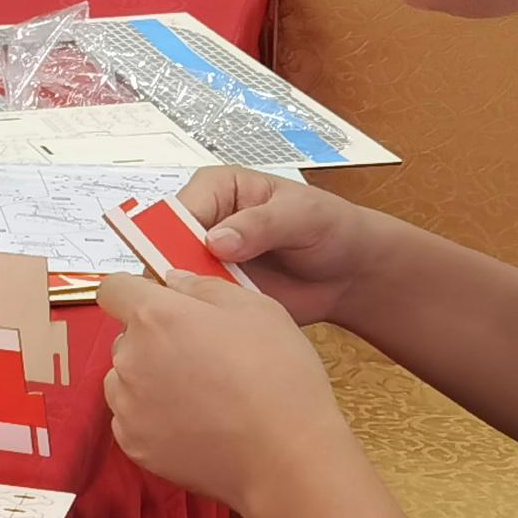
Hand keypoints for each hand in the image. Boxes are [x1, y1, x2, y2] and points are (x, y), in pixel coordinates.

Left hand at [91, 267, 351, 517]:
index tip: (162, 304)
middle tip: (200, 354)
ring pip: (125, 378)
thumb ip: (205, 287)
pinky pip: (132, 417)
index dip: (136, 291)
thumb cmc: (278, 376)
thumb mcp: (257, 309)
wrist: (285, 458)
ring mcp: (127, 406)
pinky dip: (153, 416)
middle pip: (126, 336)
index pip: (114, 289)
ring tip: (200, 394)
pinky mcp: (133, 444)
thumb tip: (174, 281)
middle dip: (153, 338)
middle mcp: (129, 359)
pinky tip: (194, 423)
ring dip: (149, 377)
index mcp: (155, 318)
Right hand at [169, 166, 387, 328]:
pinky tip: (209, 328)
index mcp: (216, 189)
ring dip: (183, 298)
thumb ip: (261, 224)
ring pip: (174, 279)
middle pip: (165, 246)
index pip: (177, 210)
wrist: (351, 273)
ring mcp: (206, 261)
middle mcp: (203, 223)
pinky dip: (198, 318)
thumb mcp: (302, 216)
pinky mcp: (215, 292)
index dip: (173, 237)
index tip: (183, 263)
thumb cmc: (331, 228)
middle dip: (171, 270)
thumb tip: (215, 241)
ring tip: (200, 316)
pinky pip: (194, 306)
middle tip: (186, 295)